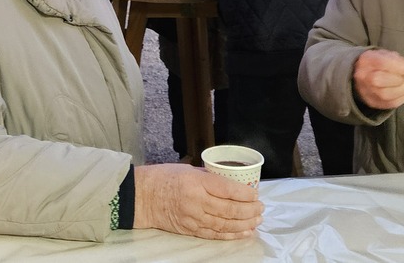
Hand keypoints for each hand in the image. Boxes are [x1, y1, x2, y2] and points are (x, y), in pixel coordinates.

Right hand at [133, 164, 261, 239]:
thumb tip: (230, 183)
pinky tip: (244, 232)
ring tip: (257, 220)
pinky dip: (231, 234)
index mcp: (196, 182)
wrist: (142, 197)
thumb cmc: (163, 178)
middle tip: (261, 208)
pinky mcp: (190, 230)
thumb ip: (208, 177)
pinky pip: (215, 234)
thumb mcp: (187, 168)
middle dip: (249, 210)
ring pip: (225, 224)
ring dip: (244, 223)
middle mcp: (196, 201)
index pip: (227, 189)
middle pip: (230, 209)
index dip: (245, 194)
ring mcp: (194, 218)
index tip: (255, 194)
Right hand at [353, 49, 403, 109]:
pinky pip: (389, 104)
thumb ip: (398, 60)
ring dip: (403, 91)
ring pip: (385, 95)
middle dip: (401, 80)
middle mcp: (363, 76)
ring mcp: (366, 91)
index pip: (382, 63)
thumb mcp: (386, 55)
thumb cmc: (378, 64)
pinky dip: (402, 98)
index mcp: (366, 60)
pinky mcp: (372, 102)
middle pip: (380, 80)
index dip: (401, 68)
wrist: (361, 75)